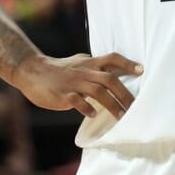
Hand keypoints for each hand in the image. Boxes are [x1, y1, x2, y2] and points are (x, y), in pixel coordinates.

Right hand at [13, 53, 142, 119]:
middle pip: (110, 80)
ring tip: (121, 116)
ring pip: (97, 92)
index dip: (128, 64)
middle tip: (135, 107)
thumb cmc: (59, 68)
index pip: (112, 59)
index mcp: (90, 63)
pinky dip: (87, 108)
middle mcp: (84, 72)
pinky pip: (77, 101)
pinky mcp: (62, 95)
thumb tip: (113, 68)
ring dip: (111, 104)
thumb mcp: (80, 62)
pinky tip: (94, 114)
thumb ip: (95, 65)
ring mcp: (73, 83)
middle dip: (124, 94)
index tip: (142, 71)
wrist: (32, 71)